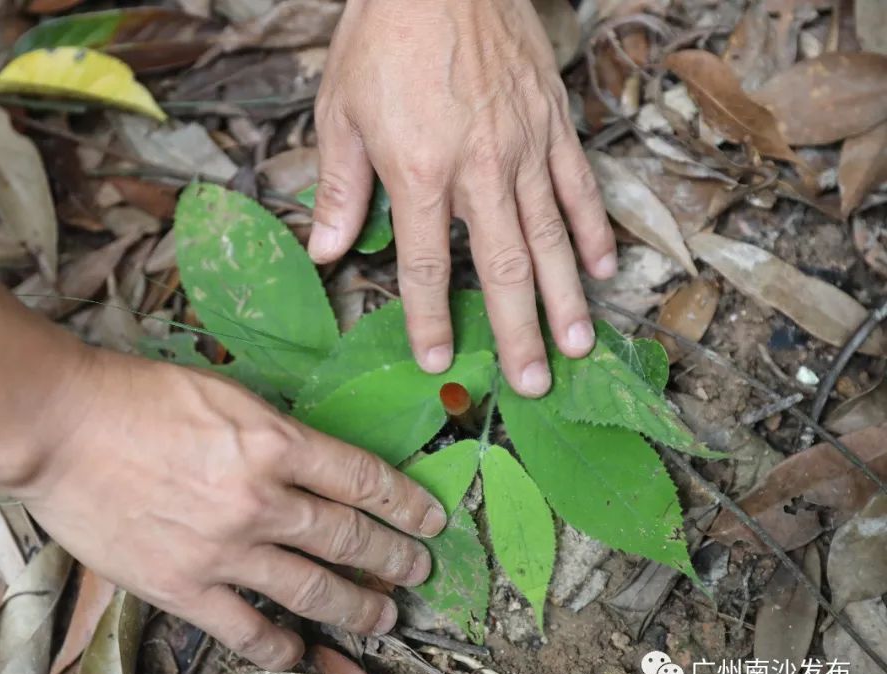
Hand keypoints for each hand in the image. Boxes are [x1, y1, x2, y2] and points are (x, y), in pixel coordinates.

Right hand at [0, 348, 446, 670]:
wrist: (58, 425)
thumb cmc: (134, 395)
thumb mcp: (225, 393)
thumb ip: (274, 431)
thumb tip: (313, 463)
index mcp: (275, 441)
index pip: (363, 478)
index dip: (405, 502)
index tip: (429, 518)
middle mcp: (262, 499)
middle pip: (349, 537)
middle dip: (394, 557)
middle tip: (417, 569)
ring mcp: (224, 549)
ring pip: (313, 590)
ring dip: (358, 605)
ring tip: (384, 615)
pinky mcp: (183, 586)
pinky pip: (248, 630)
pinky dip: (282, 646)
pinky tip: (300, 650)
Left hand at [310, 0, 616, 396]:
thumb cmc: (382, 38)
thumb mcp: (339, 111)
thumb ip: (339, 188)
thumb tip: (326, 252)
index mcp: (418, 173)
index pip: (424, 267)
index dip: (430, 320)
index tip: (439, 361)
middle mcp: (479, 170)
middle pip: (502, 267)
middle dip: (516, 332)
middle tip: (532, 383)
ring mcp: (524, 147)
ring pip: (550, 237)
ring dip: (564, 298)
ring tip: (578, 347)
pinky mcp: (553, 122)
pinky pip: (579, 186)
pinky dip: (590, 230)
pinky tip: (599, 268)